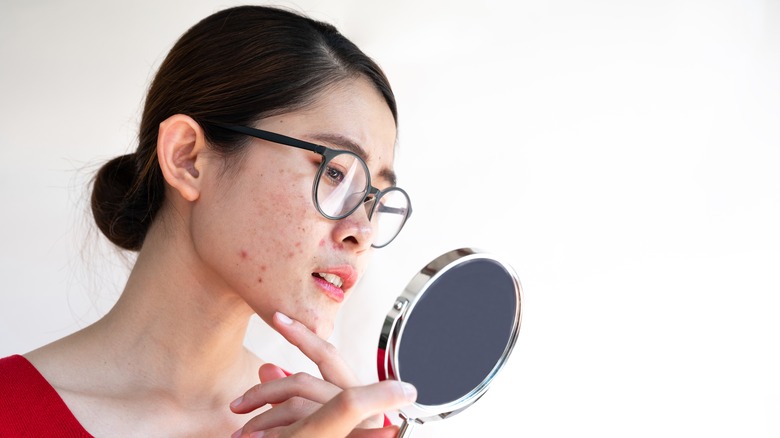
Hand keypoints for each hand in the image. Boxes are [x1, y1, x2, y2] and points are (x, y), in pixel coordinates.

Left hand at [230, 312, 416, 436]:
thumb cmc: (335, 436)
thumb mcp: (318, 419)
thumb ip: (295, 396)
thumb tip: (266, 368)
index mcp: (361, 399)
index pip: (328, 356)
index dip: (302, 335)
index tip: (278, 317)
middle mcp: (365, 411)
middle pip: (304, 384)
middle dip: (264, 393)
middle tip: (237, 405)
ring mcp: (355, 428)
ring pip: (297, 409)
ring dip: (264, 420)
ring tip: (243, 434)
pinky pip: (299, 432)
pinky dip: (274, 434)